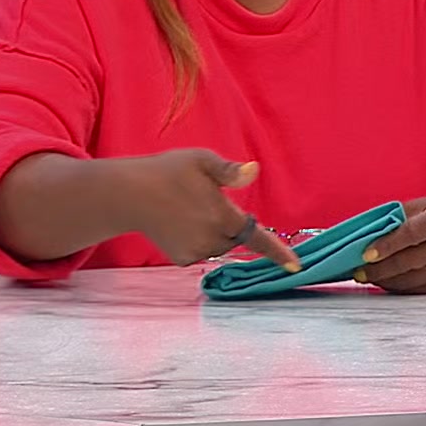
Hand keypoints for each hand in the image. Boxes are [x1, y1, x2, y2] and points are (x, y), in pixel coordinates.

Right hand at [114, 149, 300, 269]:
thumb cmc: (168, 171)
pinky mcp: (182, 259)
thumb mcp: (202, 161)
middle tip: (205, 200)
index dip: (278, 252)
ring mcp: (195, 251)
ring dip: (214, 232)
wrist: (129, 193)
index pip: (257, 238)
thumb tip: (254, 170)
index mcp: (222, 215)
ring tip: (188, 209)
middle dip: (230, 223)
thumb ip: (231, 171)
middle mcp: (211, 238)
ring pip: (219, 245)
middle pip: (236, 237)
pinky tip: (180, 224)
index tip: (296, 264)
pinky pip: (202, 251)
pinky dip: (198, 241)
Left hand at [354, 197, 425, 294]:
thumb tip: (362, 236)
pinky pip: (414, 290)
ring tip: (366, 275)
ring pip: (409, 280)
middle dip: (378, 268)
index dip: (387, 245)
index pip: (412, 234)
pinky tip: (383, 279)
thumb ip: (395, 217)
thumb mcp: (421, 206)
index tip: (365, 254)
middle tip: (357, 270)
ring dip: (383, 280)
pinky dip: (395, 286)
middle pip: (408, 261)